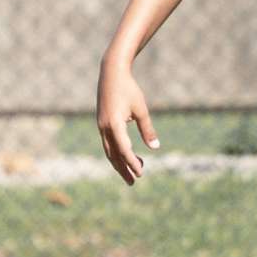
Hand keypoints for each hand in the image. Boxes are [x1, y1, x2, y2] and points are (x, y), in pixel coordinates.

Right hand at [97, 59, 158, 186]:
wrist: (111, 73)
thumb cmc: (129, 89)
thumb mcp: (141, 109)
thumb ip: (147, 129)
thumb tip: (155, 148)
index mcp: (114, 124)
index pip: (124, 149)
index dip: (132, 163)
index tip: (141, 172)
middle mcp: (104, 127)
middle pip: (113, 155)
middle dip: (123, 169)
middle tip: (134, 182)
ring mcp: (101, 126)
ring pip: (109, 150)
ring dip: (120, 163)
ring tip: (132, 173)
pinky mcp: (102, 123)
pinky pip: (108, 143)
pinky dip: (117, 152)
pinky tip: (128, 155)